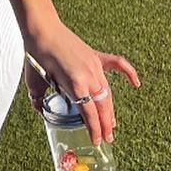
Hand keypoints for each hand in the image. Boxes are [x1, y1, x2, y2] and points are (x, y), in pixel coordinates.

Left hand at [22, 24, 138, 148]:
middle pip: (102, 106)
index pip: (89, 113)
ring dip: (110, 109)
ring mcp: (94, 66)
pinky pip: (117, 65)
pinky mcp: (95, 56)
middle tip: (107, 138)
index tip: (97, 141)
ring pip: (107, 93)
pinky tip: (136, 84)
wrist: (42, 30)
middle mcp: (88, 76)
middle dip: (105, 124)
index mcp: (75, 84)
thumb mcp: (34, 84)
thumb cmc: (36, 56)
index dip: (94, 129)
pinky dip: (128, 74)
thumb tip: (42, 111)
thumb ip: (39, 100)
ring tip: (111, 124)